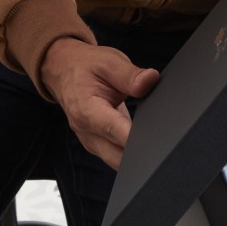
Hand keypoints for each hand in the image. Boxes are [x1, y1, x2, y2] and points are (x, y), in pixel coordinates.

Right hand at [40, 38, 159, 168]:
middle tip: (162, 138)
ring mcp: (91, 143)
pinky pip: (117, 158)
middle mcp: (87, 133)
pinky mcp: (98, 147)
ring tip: (153, 138)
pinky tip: (142, 140)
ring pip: (119, 163)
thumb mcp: (108, 62)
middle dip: (142, 152)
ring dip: (137, 155)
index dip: (138, 139)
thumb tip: (151, 80)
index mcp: (87, 111)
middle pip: (120, 158)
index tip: (158, 139)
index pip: (116, 132)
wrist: (63, 72)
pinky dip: (131, 153)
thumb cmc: (86, 67)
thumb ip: (131, 75)